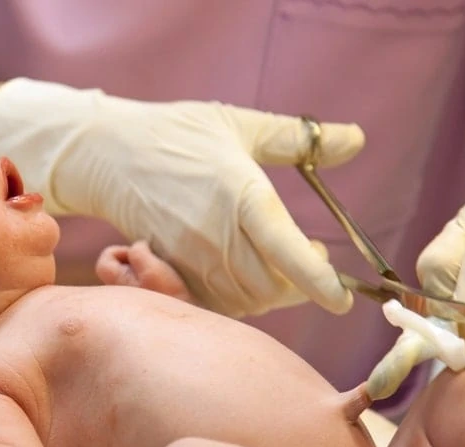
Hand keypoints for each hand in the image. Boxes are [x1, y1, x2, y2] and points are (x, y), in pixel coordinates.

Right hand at [0, 78, 364, 317]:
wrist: (108, 155)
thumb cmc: (176, 134)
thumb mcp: (240, 125)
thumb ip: (299, 138)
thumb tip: (356, 139)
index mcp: (240, 196)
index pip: (289, 252)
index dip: (321, 282)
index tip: (344, 299)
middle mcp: (216, 235)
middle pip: (272, 288)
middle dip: (300, 285)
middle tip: (310, 257)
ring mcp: (191, 258)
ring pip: (246, 301)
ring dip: (271, 292)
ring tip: (279, 263)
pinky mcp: (172, 272)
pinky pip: (217, 303)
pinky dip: (240, 298)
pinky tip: (245, 273)